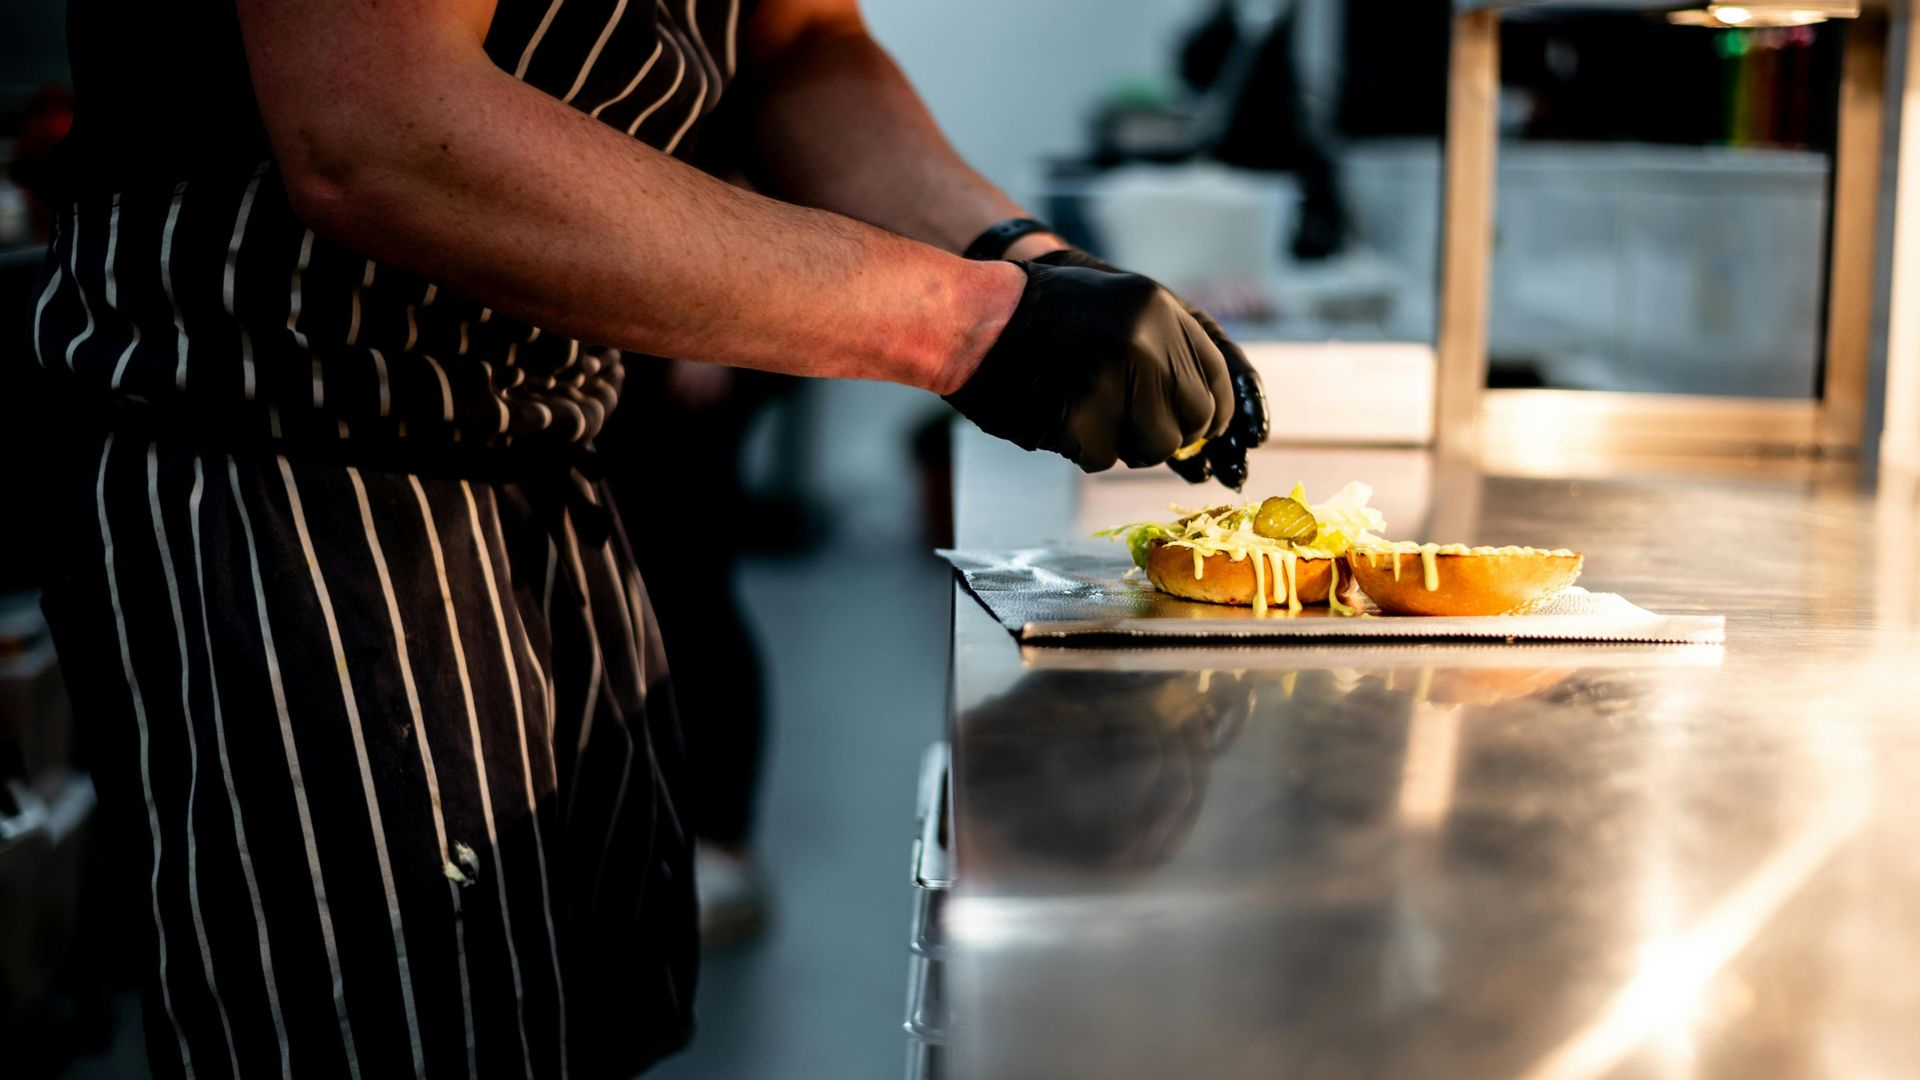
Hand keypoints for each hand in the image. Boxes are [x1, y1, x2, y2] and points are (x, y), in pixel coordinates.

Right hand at [945, 263, 1231, 472]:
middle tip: (1134, 428)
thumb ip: (1162, 346)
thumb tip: (1206, 412)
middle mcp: (1144, 342)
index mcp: (1158, 309)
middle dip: (1169, 432)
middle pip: (1194, 418)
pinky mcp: (1081, 420)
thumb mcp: (1115, 304)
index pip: (1216, 376)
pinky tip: (1057, 415)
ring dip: (1125, 443)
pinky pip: (1104, 458)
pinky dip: (1082, 447)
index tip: (1199, 429)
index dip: (1211, 412)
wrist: (971, 321)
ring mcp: (1113, 382)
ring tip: (1086, 412)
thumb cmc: (1038, 315)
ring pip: (1154, 446)